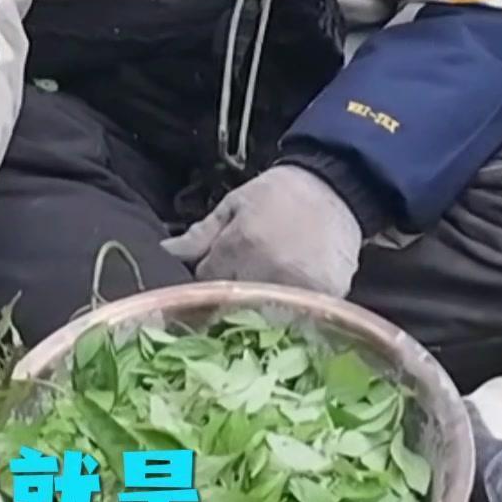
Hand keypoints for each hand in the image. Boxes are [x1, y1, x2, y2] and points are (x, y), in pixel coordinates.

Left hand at [163, 165, 361, 297]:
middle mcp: (268, 270)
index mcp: (240, 246)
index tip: (211, 278)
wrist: (336, 185)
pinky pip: (300, 316)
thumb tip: (165, 252)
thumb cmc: (279, 193)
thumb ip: (201, 234)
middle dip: (228, 300)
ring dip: (259, 310)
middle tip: (236, 290)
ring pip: (265, 316)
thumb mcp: (235, 204)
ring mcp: (300, 286)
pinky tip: (290, 298)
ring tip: (263, 295)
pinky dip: (293, 312)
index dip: (204, 283)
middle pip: (233, 304)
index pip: (205, 283)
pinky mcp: (327, 296)